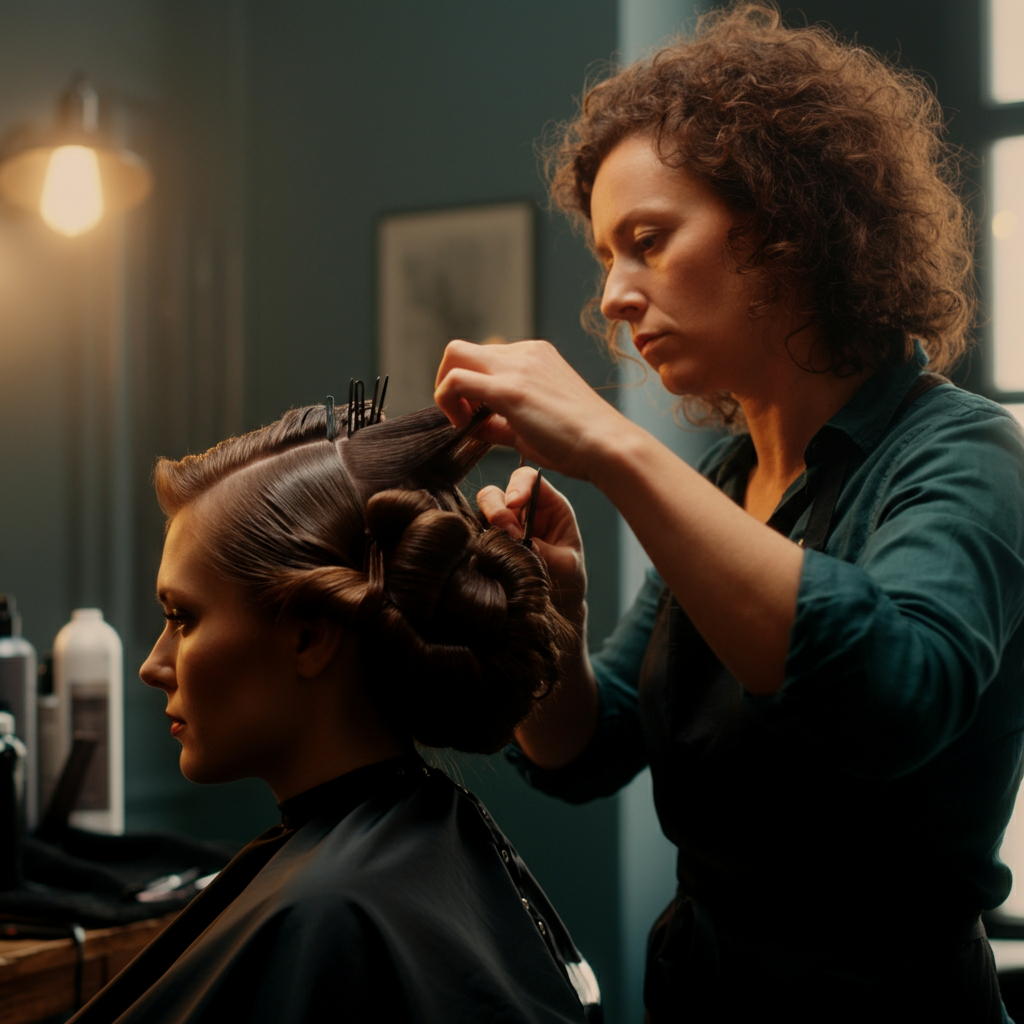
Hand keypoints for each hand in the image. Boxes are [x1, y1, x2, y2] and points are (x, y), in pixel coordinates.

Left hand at [434, 339, 631, 481]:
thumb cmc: (577, 443)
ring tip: (463, 421)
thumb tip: (472, 425)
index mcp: (534, 356)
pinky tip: (465, 426)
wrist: (608, 448)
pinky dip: (447, 401)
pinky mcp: (509, 389)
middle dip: (448, 381)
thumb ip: (499, 421)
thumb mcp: (531, 425)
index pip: (483, 358)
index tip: (472, 417)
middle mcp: (525, 352)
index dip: (467, 388)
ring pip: (454, 355)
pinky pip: (456, 380)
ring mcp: (517, 366)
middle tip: (459, 416)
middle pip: (461, 350)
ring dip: (446, 389)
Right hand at [477, 467, 586, 628]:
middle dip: (497, 508)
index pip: (528, 479)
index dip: (518, 485)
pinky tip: (487, 556)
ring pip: (480, 514)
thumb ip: (545, 549)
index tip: (515, 503)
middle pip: (496, 493)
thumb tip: (517, 540)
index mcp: (548, 505)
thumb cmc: (568, 580)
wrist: (556, 606)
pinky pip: (473, 535)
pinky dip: (476, 541)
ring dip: (486, 526)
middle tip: (507, 532)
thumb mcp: (565, 564)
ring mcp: (501, 528)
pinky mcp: (487, 544)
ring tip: (500, 549)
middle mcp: (521, 512)